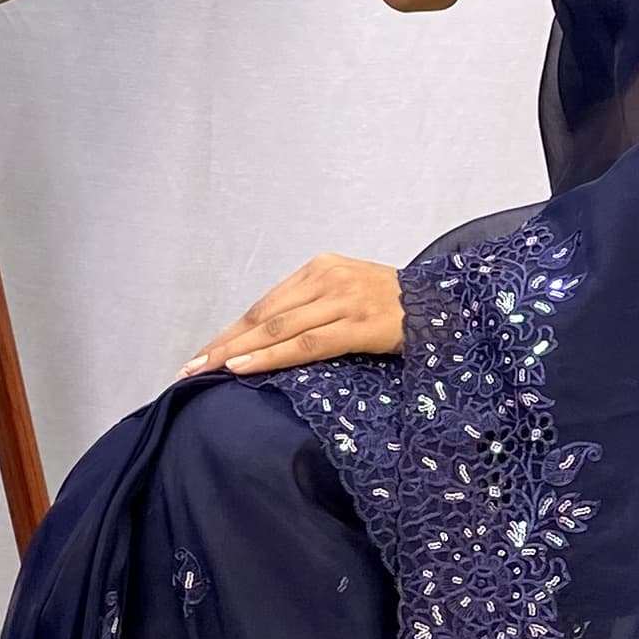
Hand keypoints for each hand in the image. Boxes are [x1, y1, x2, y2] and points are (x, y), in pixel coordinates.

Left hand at [179, 255, 403, 377]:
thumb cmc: (397, 308)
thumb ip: (315, 309)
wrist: (448, 308)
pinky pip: (306, 344)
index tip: (203, 353)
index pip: (265, 304)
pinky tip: (244, 366)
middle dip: (223, 342)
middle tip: (190, 367)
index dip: (231, 330)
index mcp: (321, 268)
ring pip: (278, 329)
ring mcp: (343, 300)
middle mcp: (327, 278)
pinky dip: (271, 356)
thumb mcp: (350, 295)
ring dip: (238, 351)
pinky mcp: (358, 324)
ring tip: (207, 369)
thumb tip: (272, 340)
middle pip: (263, 316)